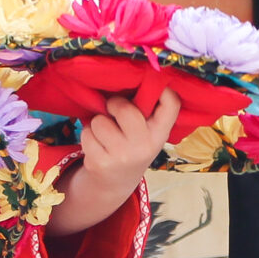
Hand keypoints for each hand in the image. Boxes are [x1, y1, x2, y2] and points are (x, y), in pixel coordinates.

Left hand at [47, 91, 179, 236]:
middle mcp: (144, 146)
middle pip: (125, 110)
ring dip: (98, 123)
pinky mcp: (100, 163)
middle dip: (114, 105)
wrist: (116, 182)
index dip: (163, 90)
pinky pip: (86, 133)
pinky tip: (98, 145)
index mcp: (160, 133)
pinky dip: (88, 135)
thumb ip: (146, 109)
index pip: (171, 105)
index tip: (153, 85)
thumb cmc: (132, 145)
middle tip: (114, 111)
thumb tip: (135, 75)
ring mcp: (122, 156)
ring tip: (106, 133)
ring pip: (100, 121)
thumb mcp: (147, 131)